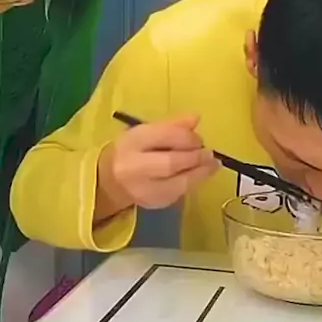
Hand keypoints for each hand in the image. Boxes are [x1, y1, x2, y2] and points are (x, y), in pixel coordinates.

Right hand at [96, 114, 218, 218]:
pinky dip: (193, 183)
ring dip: (201, 173)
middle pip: (171, 163)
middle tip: (210, 153)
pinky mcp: (152, 203)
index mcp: (132, 141)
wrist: (109, 180)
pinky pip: (179, 194)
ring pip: (179, 183)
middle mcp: (134, 167)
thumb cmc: (132, 150)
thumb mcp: (146, 132)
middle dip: (196, 157)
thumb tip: (196, 118)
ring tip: (212, 165)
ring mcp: (142, 189)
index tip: (199, 138)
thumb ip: (171, 125)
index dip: (188, 137)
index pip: (165, 136)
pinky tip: (200, 175)